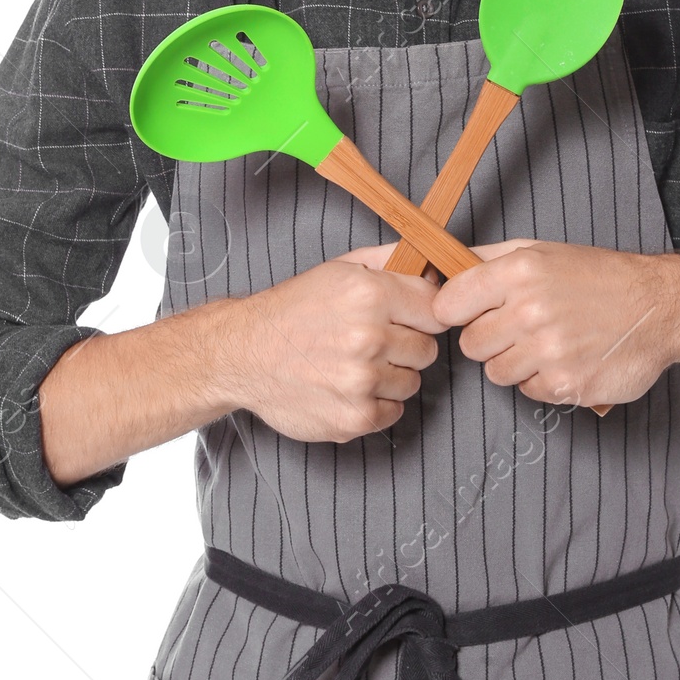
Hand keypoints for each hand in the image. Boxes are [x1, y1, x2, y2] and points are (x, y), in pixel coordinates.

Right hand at [223, 245, 447, 442]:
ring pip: (412, 382)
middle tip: (373, 343)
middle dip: (406, 346)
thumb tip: (432, 264)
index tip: (408, 319)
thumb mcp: (338, 269)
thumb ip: (389, 261)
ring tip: (355, 365)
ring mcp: (362, 382)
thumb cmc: (291, 311)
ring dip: (391, 376)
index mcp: (369, 295)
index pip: (435, 309)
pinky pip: (394, 411)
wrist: (243, 354)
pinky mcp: (355, 417)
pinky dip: (376, 403)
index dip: (422, 314)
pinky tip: (348, 387)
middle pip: (428, 349)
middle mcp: (369, 338)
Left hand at [431, 240, 679, 409]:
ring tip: (548, 341)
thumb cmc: (598, 276)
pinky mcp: (566, 385)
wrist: (658, 307)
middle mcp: (529, 311)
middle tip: (519, 327)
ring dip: (517, 362)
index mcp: (518, 273)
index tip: (468, 313)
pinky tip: (567, 358)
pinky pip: (529, 392)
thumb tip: (442, 264)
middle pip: (470, 345)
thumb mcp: (542, 251)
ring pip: (497, 373)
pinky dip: (543, 380)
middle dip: (489, 339)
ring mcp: (548, 352)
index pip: (447, 305)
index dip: (455, 312)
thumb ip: (489, 259)